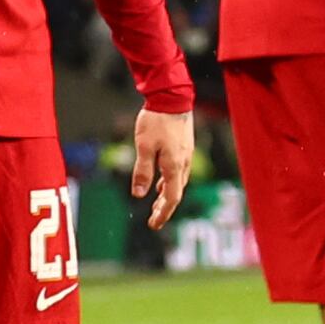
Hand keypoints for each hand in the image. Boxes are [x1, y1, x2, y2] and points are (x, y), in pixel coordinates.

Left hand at [128, 106, 196, 228]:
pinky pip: (178, 172)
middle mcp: (183, 163)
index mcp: (174, 166)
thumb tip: (139, 195)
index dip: (163, 213)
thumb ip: (142, 171)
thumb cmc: (156, 122)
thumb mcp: (144, 147)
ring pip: (178, 182)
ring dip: (166, 196)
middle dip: (164, 208)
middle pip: (176, 192)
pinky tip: (160, 183)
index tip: (154, 225)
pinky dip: (169, 183)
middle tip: (154, 221)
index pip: (172, 198)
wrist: (172, 97)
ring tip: (155, 205)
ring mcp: (185, 155)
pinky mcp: (184, 148)